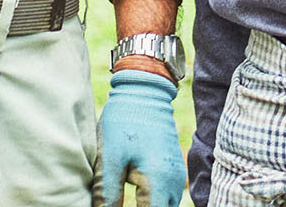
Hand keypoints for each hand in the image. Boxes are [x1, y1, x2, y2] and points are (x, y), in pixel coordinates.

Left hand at [98, 69, 184, 206]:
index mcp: (158, 181)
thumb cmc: (123, 122)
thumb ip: (108, 194)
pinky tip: (137, 200)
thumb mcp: (109, 159)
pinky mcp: (175, 170)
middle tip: (117, 203)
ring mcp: (178, 176)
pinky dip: (154, 202)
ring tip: (127, 201)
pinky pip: (168, 197)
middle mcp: (174, 182)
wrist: (144, 90)